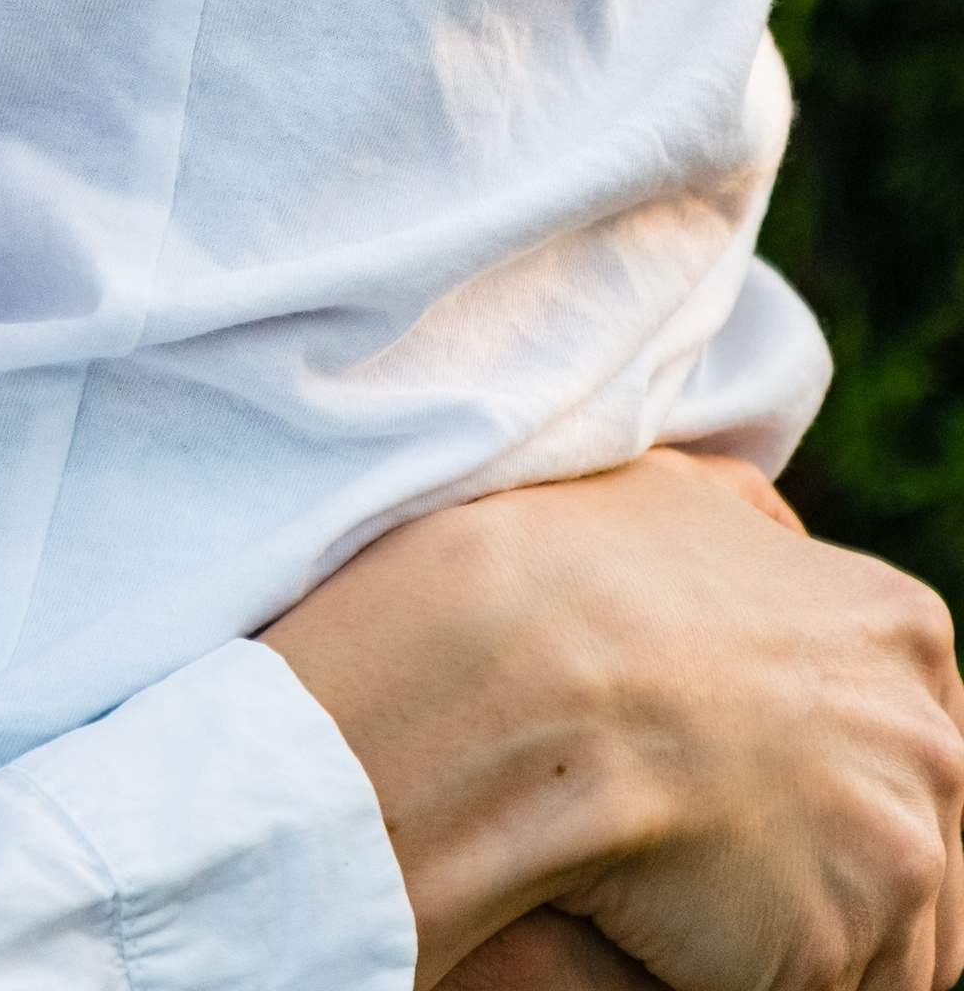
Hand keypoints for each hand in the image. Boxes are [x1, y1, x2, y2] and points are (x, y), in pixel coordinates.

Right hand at [267, 449, 963, 990]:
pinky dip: (749, 973)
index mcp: (901, 630)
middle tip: (730, 855)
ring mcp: (898, 849)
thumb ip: (749, 519)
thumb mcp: (671, 492)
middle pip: (922, 848)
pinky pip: (818, 988)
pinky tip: (673, 933)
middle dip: (840, 863)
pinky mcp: (839, 946)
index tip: (772, 786)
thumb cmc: (568, 573)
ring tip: (693, 896)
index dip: (841, 774)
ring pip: (886, 941)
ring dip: (802, 929)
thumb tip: (782, 538)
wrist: (512, 675)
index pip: (917, 739)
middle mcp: (928, 741)